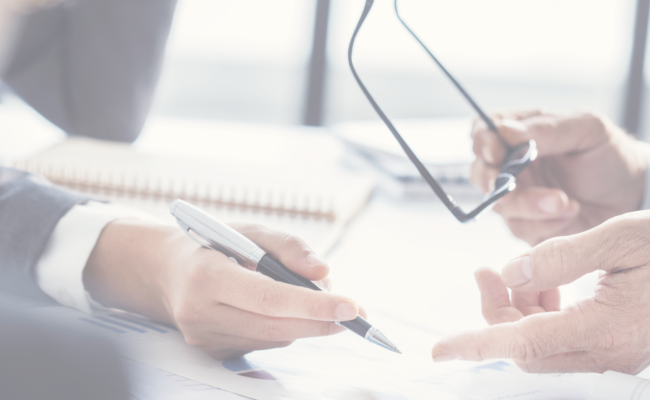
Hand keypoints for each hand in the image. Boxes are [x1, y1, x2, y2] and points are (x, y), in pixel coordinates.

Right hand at [83, 219, 362, 359]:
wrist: (165, 272)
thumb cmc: (213, 245)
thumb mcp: (249, 231)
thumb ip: (289, 247)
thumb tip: (324, 273)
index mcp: (206, 276)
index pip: (268, 298)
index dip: (313, 304)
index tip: (352, 306)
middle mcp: (200, 313)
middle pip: (276, 327)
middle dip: (321, 321)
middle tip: (355, 312)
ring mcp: (203, 339)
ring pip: (274, 339)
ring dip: (304, 323)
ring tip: (315, 300)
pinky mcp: (211, 353)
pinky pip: (263, 345)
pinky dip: (283, 328)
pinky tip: (282, 311)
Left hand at [431, 211, 649, 373]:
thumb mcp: (624, 238)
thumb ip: (564, 255)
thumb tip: (511, 269)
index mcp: (608, 327)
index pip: (525, 344)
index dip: (479, 345)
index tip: (442, 349)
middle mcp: (608, 351)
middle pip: (526, 347)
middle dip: (496, 312)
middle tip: (483, 271)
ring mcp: (613, 354)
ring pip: (542, 343)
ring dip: (519, 309)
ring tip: (516, 270)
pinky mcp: (615, 345)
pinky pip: (562, 337)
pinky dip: (542, 311)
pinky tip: (544, 281)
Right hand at [471, 110, 644, 244]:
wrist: (632, 197)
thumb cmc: (611, 157)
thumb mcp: (588, 131)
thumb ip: (548, 129)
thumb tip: (505, 130)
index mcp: (522, 133)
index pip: (483, 131)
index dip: (482, 142)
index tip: (496, 153)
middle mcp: (512, 164)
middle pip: (481, 173)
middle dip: (499, 184)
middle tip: (517, 188)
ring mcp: (518, 195)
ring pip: (499, 205)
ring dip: (530, 206)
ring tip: (566, 202)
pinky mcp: (527, 224)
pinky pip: (519, 229)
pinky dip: (545, 224)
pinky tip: (570, 214)